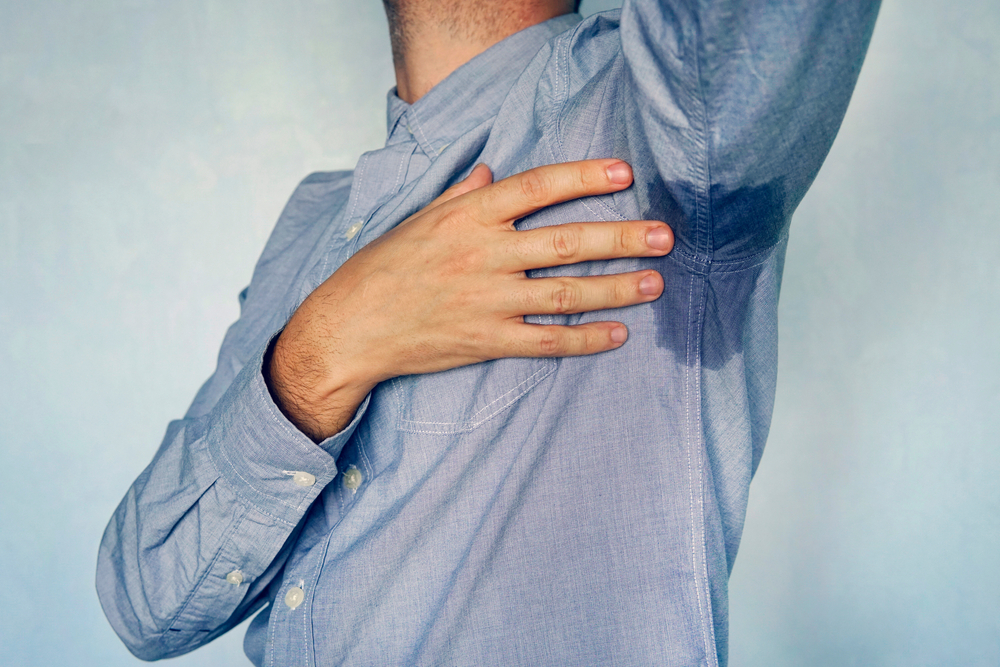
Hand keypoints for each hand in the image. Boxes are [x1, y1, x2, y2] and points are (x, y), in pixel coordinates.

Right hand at [267, 159, 673, 439]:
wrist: (351, 326)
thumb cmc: (384, 267)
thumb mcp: (420, 219)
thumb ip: (463, 196)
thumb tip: (495, 174)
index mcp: (468, 217)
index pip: (536, 187)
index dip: (583, 177)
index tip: (625, 174)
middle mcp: (482, 255)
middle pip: (564, 242)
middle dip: (620, 238)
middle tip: (664, 236)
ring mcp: (486, 300)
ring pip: (564, 294)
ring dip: (615, 289)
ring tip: (656, 284)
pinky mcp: (485, 341)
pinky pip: (545, 343)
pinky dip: (584, 341)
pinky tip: (617, 336)